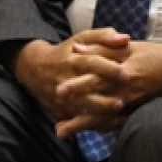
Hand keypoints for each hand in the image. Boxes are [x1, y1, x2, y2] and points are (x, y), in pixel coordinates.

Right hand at [13, 28, 131, 130]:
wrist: (35, 69)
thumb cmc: (67, 51)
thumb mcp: (82, 38)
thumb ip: (104, 36)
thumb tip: (126, 38)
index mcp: (73, 59)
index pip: (91, 63)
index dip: (108, 69)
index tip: (126, 74)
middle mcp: (66, 79)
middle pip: (84, 90)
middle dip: (102, 97)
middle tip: (122, 102)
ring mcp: (62, 97)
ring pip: (79, 107)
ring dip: (98, 112)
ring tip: (117, 113)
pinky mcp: (61, 109)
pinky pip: (76, 119)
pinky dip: (93, 123)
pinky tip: (110, 124)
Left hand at [53, 38, 161, 137]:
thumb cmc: (153, 54)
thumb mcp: (127, 47)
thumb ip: (101, 47)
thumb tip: (75, 49)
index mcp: (123, 70)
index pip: (97, 79)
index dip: (78, 85)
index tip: (59, 91)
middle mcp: (126, 90)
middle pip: (98, 105)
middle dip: (78, 116)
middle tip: (58, 125)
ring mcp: (132, 104)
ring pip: (104, 118)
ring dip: (84, 126)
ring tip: (63, 132)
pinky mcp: (137, 111)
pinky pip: (116, 123)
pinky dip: (100, 128)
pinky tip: (85, 131)